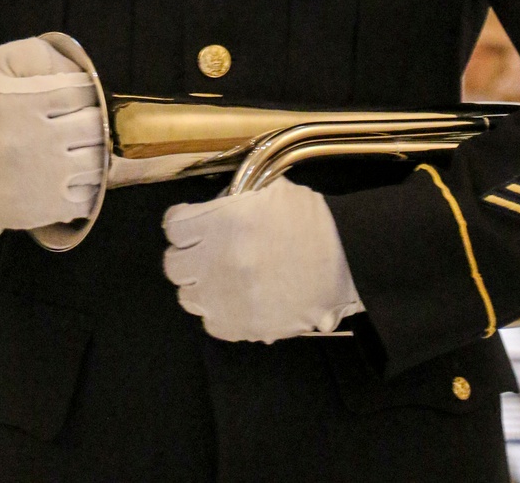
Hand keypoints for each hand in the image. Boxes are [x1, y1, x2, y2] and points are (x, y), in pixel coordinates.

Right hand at [0, 35, 104, 235]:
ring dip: (95, 155)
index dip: (86, 94)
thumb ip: (26, 54)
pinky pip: (89, 196)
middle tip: (81, 127)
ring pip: (98, 161)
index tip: (78, 102)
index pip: (83, 91)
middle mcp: (37, 138)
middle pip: (95, 126)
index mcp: (25, 102)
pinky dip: (88, 188)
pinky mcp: (47, 207)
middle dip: (93, 124)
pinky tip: (73, 180)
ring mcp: (45, 175)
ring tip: (80, 153)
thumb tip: (71, 64)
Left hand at [162, 176, 363, 342]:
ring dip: (200, 284)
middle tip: (203, 250)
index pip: (174, 226)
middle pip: (173, 264)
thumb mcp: (270, 192)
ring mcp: (227, 297)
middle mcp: (218, 261)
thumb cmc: (310, 222)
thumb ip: (235, 197)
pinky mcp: (240, 326)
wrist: (345, 263)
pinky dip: (218, 310)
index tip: (190, 222)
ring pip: (187, 295)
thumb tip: (214, 205)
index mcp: (224, 221)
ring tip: (219, 277)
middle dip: (187, 254)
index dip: (182, 221)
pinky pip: (210, 321)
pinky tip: (235, 298)